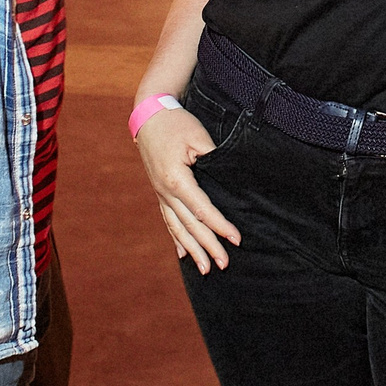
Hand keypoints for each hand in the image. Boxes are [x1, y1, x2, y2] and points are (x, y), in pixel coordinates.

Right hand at [135, 106, 242, 270]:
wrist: (149, 115)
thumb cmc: (176, 124)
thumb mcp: (198, 137)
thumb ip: (213, 159)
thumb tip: (228, 179)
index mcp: (176, 180)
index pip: (202, 209)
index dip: (220, 226)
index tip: (236, 240)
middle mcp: (165, 192)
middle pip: (190, 225)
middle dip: (208, 246)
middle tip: (224, 264)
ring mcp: (160, 193)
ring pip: (177, 228)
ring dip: (192, 249)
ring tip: (205, 269)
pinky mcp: (160, 191)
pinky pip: (168, 220)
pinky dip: (176, 239)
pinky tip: (182, 254)